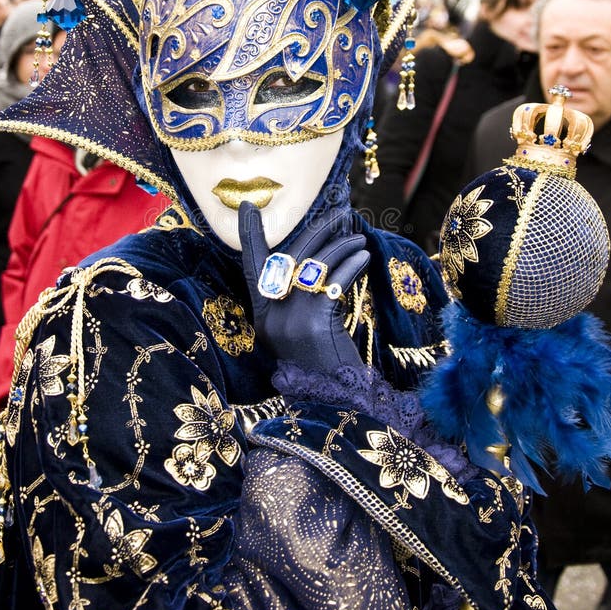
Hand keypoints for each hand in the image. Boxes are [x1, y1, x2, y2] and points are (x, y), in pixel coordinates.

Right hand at [239, 202, 368, 376]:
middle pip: (291, 258)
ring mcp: (290, 320)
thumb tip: (317, 260)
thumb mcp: (301, 333)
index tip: (247, 205)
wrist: (335, 404)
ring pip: (315, 266)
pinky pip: (333, 282)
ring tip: (358, 236)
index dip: (249, 235)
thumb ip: (298, 302)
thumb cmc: (323, 367)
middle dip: (317, 230)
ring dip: (340, 245)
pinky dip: (350, 264)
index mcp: (262, 317)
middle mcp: (270, 316)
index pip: (251, 266)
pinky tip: (362, 256)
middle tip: (339, 212)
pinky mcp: (314, 323)